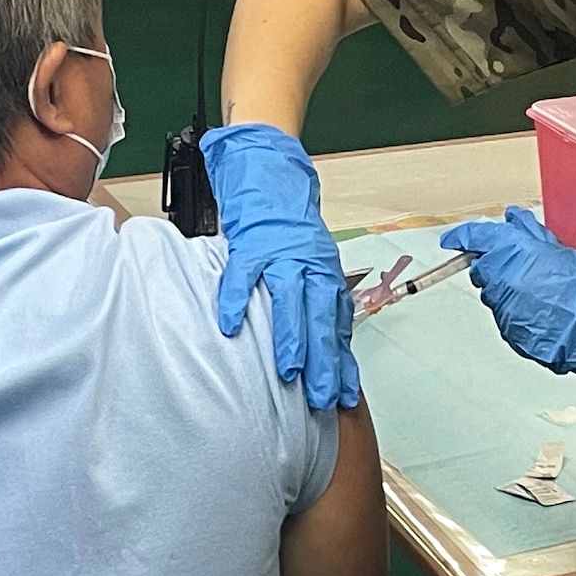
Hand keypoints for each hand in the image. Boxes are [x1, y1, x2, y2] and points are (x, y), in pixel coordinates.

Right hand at [201, 124, 358, 410]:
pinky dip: (238, 299)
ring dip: (292, 336)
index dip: (341, 362)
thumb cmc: (291, 232)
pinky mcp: (252, 244)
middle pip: (320, 318)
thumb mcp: (312, 266)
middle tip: (321, 396)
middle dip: (323, 361)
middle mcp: (310, 266)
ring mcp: (281, 254)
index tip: (343, 397)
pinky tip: (232, 326)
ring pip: (291, 299)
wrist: (272, 178)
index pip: (337, 326)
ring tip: (290, 370)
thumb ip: (317, 304)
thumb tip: (324, 352)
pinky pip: (244, 275)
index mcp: (326, 276)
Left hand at [441, 207, 575, 400]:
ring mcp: (505, 309)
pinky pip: (505, 317)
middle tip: (521, 268)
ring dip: (508, 291)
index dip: (462, 238)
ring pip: (494, 296)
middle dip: (494, 267)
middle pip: (483, 270)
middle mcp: (504, 280)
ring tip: (542, 294)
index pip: (477, 240)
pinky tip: (543, 311)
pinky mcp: (509, 332)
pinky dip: (518, 312)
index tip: (452, 240)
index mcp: (515, 253)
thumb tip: (513, 221)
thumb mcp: (561, 251)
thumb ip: (530, 235)